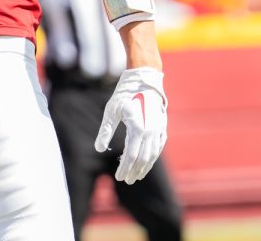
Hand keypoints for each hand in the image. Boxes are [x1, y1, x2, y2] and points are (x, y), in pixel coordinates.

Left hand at [95, 66, 167, 183]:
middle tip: (127, 180)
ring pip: (152, 154)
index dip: (125, 168)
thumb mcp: (111, 111)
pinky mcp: (162, 126)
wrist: (144, 79)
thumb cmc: (124, 94)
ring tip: (137, 176)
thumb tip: (99, 148)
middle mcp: (151, 131)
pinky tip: (147, 162)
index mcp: (138, 128)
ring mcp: (158, 129)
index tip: (119, 177)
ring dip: (145, 167)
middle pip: (143, 158)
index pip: (132, 155)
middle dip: (134, 171)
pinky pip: (158, 147)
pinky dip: (152, 157)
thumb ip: (106, 131)